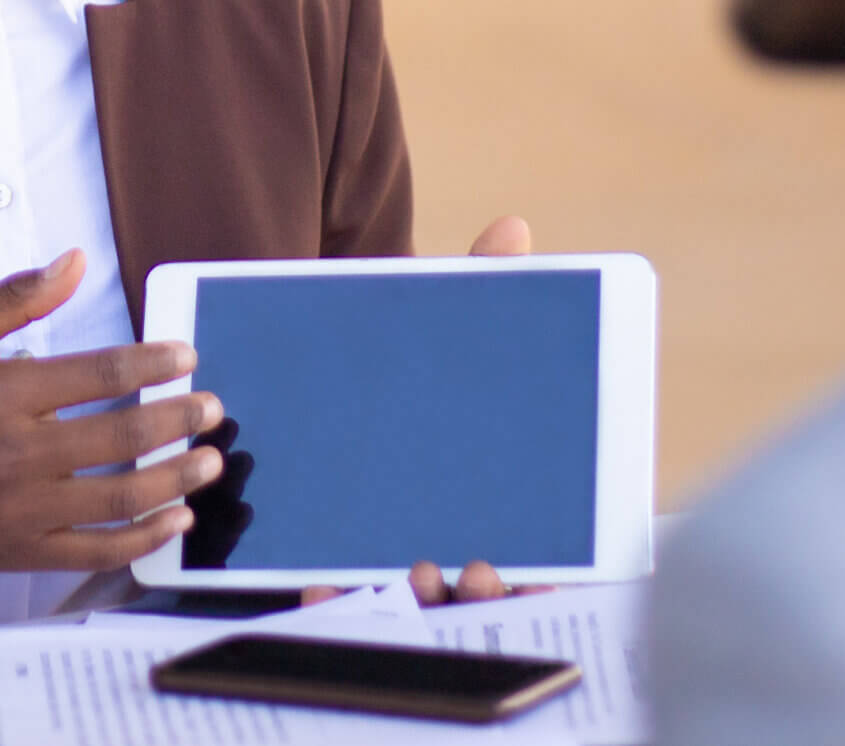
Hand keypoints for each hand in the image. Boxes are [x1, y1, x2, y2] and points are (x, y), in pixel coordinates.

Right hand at [0, 249, 226, 585]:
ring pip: (119, 497)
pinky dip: (145, 538)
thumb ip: (15, 299)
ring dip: (175, 479)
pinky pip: (98, 550)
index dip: (152, 362)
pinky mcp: (24, 551)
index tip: (185, 355)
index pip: (98, 373)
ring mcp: (21, 508)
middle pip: (120, 436)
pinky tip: (177, 518)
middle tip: (211, 408)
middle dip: (177, 419)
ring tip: (210, 461)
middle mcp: (14, 451)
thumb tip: (75, 262)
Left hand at [303, 217, 539, 607]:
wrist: (320, 391)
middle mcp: (443, 550)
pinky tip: (320, 587)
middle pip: (471, 601)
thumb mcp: (432, 337)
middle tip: (469, 569)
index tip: (501, 565)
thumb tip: (512, 229)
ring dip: (415, 607)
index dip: (525, 584)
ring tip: (414, 576)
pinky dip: (335, 602)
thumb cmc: (399, 378)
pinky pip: (337, 611)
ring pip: (410, 615)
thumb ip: (473, 291)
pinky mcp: (331, 575)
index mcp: (485, 508)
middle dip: (473, 597)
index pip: (522, 568)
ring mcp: (387, 570)